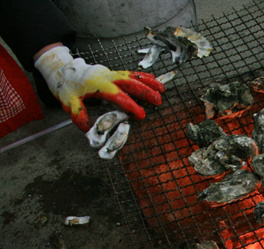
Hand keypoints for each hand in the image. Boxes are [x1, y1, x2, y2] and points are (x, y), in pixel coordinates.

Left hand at [34, 45, 164, 129]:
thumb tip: (88, 127)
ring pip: (134, 76)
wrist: (64, 70)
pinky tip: (155, 80)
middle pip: (130, 82)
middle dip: (146, 91)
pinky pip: (132, 73)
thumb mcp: (68, 101)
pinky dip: (144, 76)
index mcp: (98, 85)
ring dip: (149, 82)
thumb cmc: (68, 86)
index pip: (117, 96)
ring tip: (162, 89)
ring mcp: (112, 74)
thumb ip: (78, 114)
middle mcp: (107, 77)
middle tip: (158, 101)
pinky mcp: (114, 73)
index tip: (141, 115)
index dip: (130, 105)